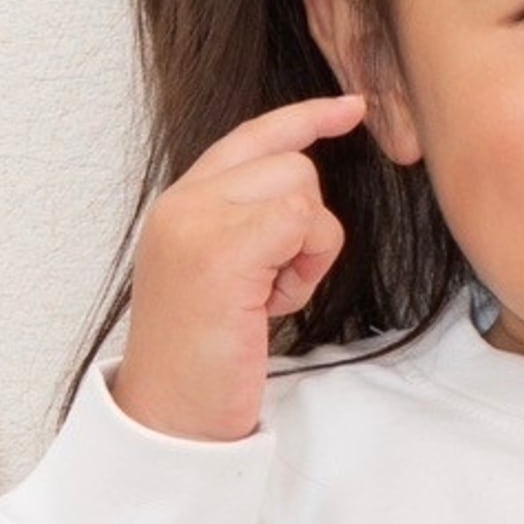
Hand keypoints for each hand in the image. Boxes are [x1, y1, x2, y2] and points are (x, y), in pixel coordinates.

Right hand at [112, 96, 365, 443]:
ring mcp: (197, 221)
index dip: (306, 118)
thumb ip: (245, 221)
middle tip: (272, 284)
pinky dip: (305, 267)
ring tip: (265, 298)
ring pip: (301, 189)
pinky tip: (270, 305)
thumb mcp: (220, 273)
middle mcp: (182, 202)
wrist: (171, 416)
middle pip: (291, 162)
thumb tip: (300, 187)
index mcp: (180, 203)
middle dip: (307, 224)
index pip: (252, 137)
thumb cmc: (203, 357)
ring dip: (307, 250)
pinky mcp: (221, 250)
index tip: (352, 107)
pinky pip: (302, 221)